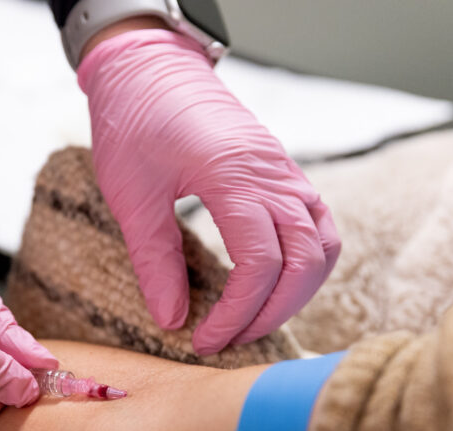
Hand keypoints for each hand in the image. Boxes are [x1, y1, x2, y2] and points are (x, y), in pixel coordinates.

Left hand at [78, 29, 340, 354]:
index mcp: (234, 175)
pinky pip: (318, 226)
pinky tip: (271, 284)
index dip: (237, 314)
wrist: (150, 67)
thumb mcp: (130, 196)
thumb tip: (171, 320)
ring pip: (322, 246)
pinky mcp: (284, 173)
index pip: (260, 264)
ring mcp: (285, 172)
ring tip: (252, 320)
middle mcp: (273, 174)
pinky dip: (305, 264)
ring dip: (295, 293)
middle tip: (229, 340)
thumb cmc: (134, 122)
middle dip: (271, 313)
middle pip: (305, 262)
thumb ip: (153, 261)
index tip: (203, 341)